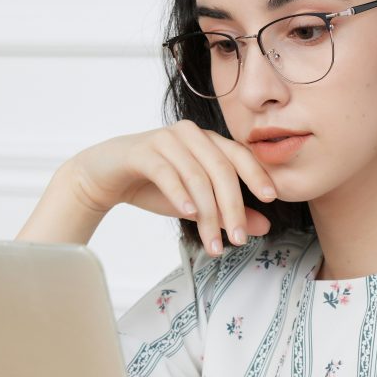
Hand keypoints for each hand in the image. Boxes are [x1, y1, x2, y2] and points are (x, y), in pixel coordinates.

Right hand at [66, 120, 276, 255]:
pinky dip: (180, 194)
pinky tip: (188, 214)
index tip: (271, 199)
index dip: (256, 175)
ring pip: (197, 175)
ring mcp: (165, 139)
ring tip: (213, 242)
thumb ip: (227, 211)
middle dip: (233, 207)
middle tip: (239, 239)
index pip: (239, 155)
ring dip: (208, 213)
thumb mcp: (195, 203)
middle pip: (221, 169)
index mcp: (207, 140)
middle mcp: (190, 134)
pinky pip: (167, 172)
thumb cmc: (152, 186)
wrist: (105, 177)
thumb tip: (264, 226)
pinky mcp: (141, 150)